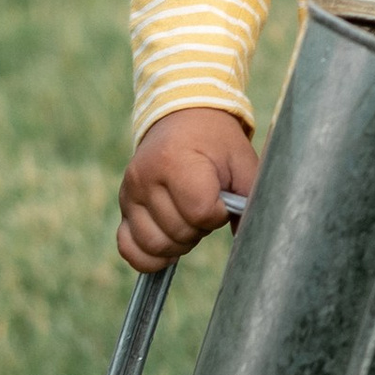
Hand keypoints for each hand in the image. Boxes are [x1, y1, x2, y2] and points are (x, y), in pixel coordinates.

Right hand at [118, 107, 257, 273]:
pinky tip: (168, 245)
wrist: (182, 119)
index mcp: (176, 161)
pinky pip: (128, 247)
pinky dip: (149, 256)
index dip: (218, 214)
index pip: (200, 212)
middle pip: (179, 232)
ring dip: (179, 242)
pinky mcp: (124, 206)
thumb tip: (250, 239)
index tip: (222, 198)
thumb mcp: (241, 160)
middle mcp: (145, 178)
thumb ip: (250, 198)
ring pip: (154, 245)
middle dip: (201, 228)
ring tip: (190, 220)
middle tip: (207, 206)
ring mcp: (129, 194)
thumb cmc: (216, 141)